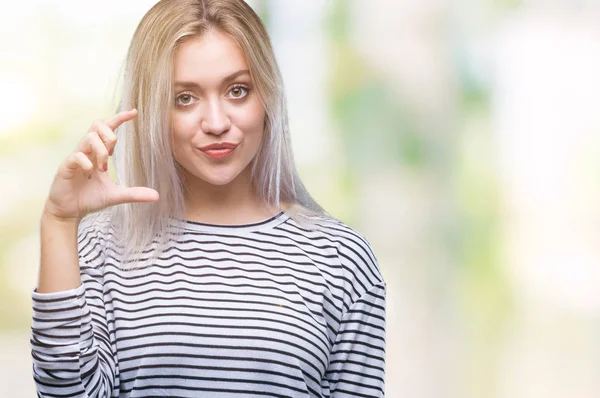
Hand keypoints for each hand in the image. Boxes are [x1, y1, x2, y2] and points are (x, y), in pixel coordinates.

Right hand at [44, 109, 158, 221]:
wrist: (69, 211)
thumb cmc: (89, 198)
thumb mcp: (116, 195)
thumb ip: (135, 193)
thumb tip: (157, 196)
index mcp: (97, 153)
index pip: (107, 129)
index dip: (119, 119)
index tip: (134, 112)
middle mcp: (86, 151)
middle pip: (97, 125)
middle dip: (109, 134)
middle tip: (113, 151)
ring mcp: (75, 158)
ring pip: (89, 138)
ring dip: (101, 151)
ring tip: (103, 168)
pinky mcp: (65, 167)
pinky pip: (76, 156)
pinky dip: (87, 162)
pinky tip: (90, 173)